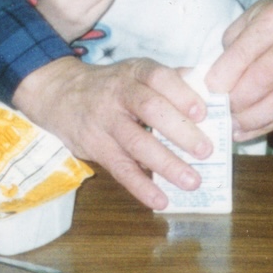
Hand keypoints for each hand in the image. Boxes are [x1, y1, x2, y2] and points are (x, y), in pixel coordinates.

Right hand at [12, 55, 208, 209]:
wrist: (61, 93)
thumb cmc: (113, 85)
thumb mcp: (137, 72)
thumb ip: (172, 80)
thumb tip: (211, 89)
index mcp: (135, 73)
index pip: (159, 77)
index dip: (181, 94)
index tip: (203, 112)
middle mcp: (118, 94)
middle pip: (149, 110)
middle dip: (180, 131)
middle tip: (206, 151)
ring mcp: (104, 121)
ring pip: (135, 143)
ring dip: (166, 164)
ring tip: (192, 181)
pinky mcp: (95, 147)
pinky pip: (120, 169)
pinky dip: (141, 186)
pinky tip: (161, 200)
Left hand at [205, 0, 272, 139]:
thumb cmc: (272, 19)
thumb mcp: (248, 20)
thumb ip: (231, 50)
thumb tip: (213, 87)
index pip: (245, 53)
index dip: (223, 76)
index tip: (208, 91)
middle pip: (263, 80)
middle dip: (236, 100)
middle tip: (217, 110)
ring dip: (251, 119)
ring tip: (230, 126)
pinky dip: (265, 126)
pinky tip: (246, 131)